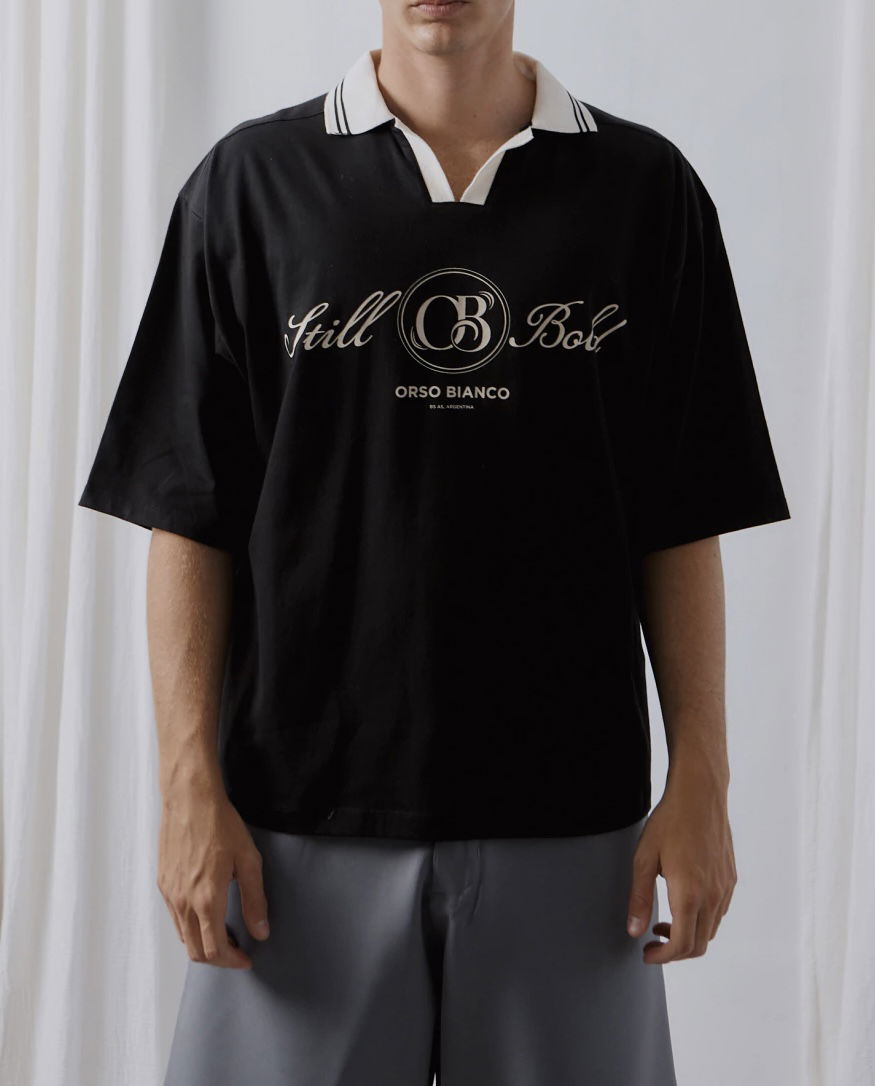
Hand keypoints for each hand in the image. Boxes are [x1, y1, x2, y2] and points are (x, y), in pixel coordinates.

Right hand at [157, 782, 269, 968]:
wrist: (190, 800)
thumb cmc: (220, 824)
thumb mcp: (249, 861)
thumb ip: (255, 900)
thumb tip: (261, 931)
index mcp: (207, 899)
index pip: (215, 949)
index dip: (232, 961)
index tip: (245, 959)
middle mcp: (183, 902)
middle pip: (195, 951)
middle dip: (218, 959)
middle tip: (237, 951)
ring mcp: (169, 893)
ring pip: (183, 937)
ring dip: (202, 944)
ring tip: (225, 933)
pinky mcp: (162, 883)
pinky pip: (174, 918)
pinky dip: (190, 927)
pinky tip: (206, 913)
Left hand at [625, 767, 736, 962]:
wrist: (700, 794)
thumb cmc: (669, 822)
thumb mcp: (644, 858)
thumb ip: (639, 897)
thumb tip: (635, 931)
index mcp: (690, 894)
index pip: (682, 946)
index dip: (663, 957)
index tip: (647, 953)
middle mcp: (713, 896)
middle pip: (699, 945)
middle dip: (674, 951)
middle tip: (653, 940)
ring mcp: (725, 888)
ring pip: (711, 930)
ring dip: (689, 935)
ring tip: (664, 921)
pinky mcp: (730, 878)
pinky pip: (719, 912)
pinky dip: (702, 920)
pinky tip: (684, 903)